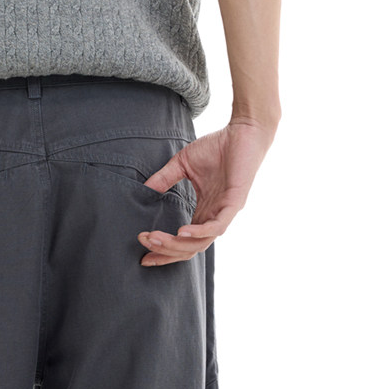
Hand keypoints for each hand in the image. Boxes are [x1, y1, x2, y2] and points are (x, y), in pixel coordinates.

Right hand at [136, 118, 274, 265]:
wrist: (244, 132)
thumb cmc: (218, 147)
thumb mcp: (182, 164)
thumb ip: (164, 179)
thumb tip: (144, 190)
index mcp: (203, 212)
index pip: (183, 242)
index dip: (164, 251)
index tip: (143, 256)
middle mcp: (214, 218)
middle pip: (189, 249)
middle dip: (165, 251)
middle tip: (144, 243)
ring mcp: (225, 213)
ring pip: (200, 243)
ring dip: (176, 245)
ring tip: (155, 239)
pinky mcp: (235, 204)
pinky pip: (217, 227)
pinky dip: (199, 233)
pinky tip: (181, 232)